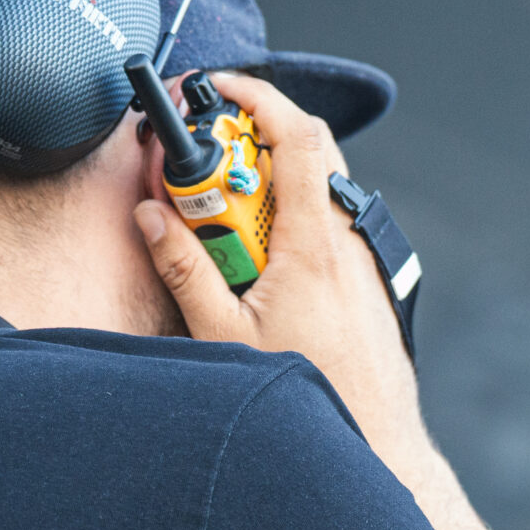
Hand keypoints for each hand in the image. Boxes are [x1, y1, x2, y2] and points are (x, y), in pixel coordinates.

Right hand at [132, 72, 424, 463]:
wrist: (377, 440)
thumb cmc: (309, 393)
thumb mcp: (224, 336)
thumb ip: (184, 269)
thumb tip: (152, 219)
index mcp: (312, 246)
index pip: (296, 138)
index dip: (259, 98)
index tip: (220, 89)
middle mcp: (347, 243)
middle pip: (310, 151)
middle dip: (255, 138)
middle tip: (209, 160)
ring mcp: (364, 260)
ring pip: (320, 191)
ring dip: (271, 187)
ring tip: (228, 223)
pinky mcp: (370, 281)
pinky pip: (331, 227)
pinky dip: (293, 221)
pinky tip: (263, 261)